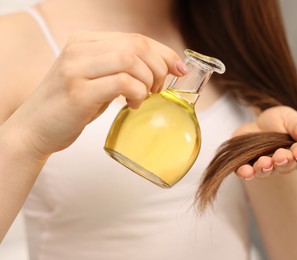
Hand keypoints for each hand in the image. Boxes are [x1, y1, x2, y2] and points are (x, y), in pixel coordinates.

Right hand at [9, 30, 186, 157]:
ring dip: (148, 82)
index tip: (179, 69)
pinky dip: (137, 94)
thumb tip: (162, 67)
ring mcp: (76, 69)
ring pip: (132, 60)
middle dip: (158, 68)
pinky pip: (123, 83)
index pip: (136, 38)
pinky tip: (133, 105)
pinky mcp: (78, 92)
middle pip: (137, 46)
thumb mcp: (96, 78)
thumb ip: (120, 68)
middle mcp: (79, 48)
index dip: (164, 52)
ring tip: (143, 98)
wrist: (35, 129)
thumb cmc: (71, 106)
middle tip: (157, 89)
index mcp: (85, 41)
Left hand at [234, 106, 296, 179]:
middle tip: (280, 157)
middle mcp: (282, 163)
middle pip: (285, 166)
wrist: (257, 124)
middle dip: (283, 162)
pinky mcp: (247, 166)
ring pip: (265, 171)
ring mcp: (264, 166)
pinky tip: (245, 172)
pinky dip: (246, 173)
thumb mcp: (291, 119)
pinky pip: (246, 172)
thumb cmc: (279, 122)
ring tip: (264, 163)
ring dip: (265, 168)